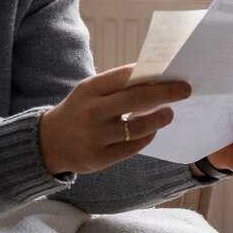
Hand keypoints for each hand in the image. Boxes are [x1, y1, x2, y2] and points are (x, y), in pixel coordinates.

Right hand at [39, 63, 191, 175]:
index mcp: (89, 89)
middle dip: (165, 94)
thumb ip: (116, 86)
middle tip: (184, 90)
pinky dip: (146, 137)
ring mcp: (95, 137)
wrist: (48, 142)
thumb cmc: (79, 111)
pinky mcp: (99, 158)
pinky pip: (132, 147)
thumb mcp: (89, 92)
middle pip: (136, 99)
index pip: (125, 77)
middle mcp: (92, 112)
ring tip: (169, 114)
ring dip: (159, 119)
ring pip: (138, 127)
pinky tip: (152, 130)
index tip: (172, 73)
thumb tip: (155, 80)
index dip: (151, 74)